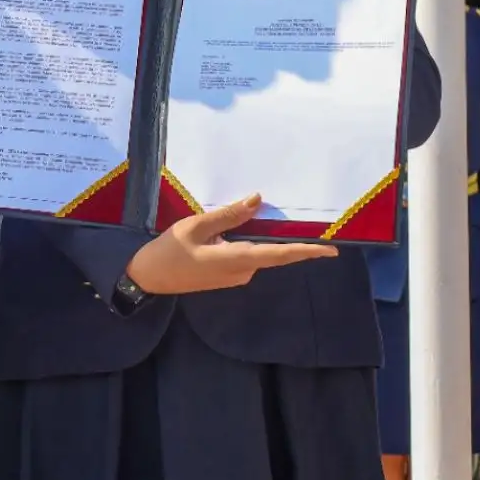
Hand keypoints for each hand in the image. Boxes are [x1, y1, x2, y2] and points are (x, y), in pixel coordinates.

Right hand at [124, 194, 336, 294]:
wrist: (148, 278)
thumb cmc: (169, 251)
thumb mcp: (196, 226)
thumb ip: (228, 215)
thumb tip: (257, 201)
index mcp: (236, 260)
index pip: (279, 255)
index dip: (306, 253)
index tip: (331, 251)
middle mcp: (242, 271)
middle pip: (274, 254)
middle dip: (294, 243)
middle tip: (317, 231)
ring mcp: (235, 276)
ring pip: (259, 253)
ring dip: (266, 238)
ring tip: (266, 217)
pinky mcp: (228, 275)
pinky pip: (248, 255)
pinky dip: (251, 242)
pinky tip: (242, 228)